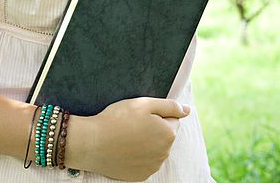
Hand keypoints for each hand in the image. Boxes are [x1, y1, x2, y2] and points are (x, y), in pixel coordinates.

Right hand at [67, 97, 190, 181]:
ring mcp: (152, 167)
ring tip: (128, 136)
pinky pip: (146, 162)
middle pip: (165, 135)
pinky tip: (126, 149)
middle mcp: (164, 154)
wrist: (92, 143)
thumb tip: (187, 110)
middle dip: (154, 128)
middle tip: (133, 124)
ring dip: (148, 143)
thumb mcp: (145, 103)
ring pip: (156, 149)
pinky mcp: (140, 176)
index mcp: (168, 134)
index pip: (172, 119)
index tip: (141, 115)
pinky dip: (139, 156)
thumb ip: (170, 106)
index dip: (157, 114)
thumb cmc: (118, 119)